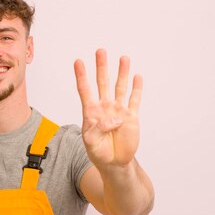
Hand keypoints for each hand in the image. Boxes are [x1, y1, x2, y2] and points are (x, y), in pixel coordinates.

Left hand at [74, 49, 142, 167]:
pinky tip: (137, 77)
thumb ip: (96, 129)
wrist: (114, 162)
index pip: (85, 90)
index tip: (78, 62)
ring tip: (123, 58)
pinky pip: (134, 100)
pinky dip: (136, 88)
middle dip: (101, 67)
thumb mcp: (90, 142)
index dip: (81, 76)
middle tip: (100, 51)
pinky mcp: (131, 117)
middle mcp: (105, 107)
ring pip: (120, 87)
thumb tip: (113, 118)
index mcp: (91, 112)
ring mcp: (118, 111)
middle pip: (103, 83)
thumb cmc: (99, 152)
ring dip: (122, 73)